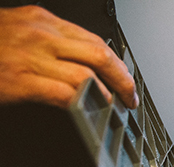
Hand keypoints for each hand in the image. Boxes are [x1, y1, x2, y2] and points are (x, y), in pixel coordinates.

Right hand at [0, 5, 137, 108]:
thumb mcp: (16, 30)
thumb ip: (45, 40)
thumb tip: (76, 59)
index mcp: (42, 20)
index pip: (93, 39)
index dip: (116, 62)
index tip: (125, 77)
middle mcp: (41, 34)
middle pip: (100, 54)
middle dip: (123, 79)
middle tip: (131, 96)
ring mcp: (31, 57)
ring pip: (88, 75)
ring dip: (109, 96)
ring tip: (115, 109)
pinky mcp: (21, 81)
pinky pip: (67, 94)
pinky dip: (86, 106)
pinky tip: (92, 114)